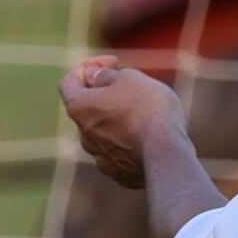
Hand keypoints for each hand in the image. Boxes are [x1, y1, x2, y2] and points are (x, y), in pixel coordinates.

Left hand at [59, 59, 186, 188]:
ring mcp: (101, 159)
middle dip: (106, 95)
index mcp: (80, 108)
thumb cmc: (147, 109)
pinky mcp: (120, 174)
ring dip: (118, 120)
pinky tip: (151, 138)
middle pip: (88, 110)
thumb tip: (94, 76)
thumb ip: (106, 75)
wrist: (167, 154)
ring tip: (145, 113)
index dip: (89, 67)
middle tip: (132, 87)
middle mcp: (84, 136)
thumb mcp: (128, 78)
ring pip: (105, 133)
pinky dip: (130, 143)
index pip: (69, 83)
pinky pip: (121, 154)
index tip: (115, 63)